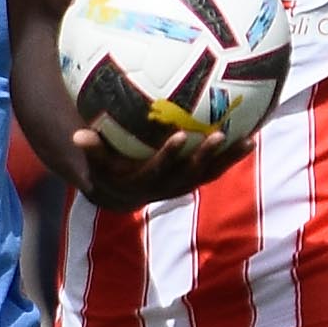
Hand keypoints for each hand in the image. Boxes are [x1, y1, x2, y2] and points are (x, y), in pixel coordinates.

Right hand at [65, 120, 243, 211]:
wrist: (124, 192)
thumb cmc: (108, 168)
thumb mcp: (97, 161)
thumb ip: (92, 149)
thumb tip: (77, 136)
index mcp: (144, 182)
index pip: (157, 170)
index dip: (168, 156)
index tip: (178, 136)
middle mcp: (168, 187)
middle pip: (190, 174)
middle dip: (205, 157)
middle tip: (219, 135)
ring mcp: (185, 184)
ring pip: (210, 173)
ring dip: (229, 158)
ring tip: (249, 139)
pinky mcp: (196, 178)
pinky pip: (217, 167)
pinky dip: (232, 154)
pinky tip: (251, 134)